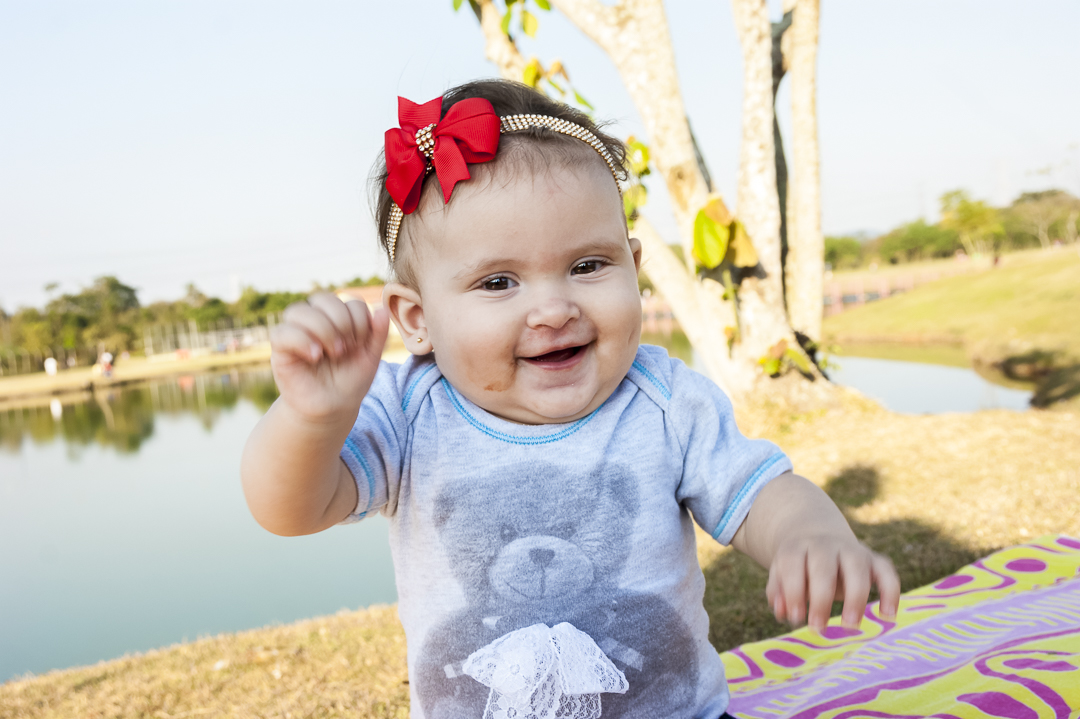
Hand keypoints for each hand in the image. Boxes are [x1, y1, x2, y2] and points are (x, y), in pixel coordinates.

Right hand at [269, 292, 389, 422]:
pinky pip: (281, 332)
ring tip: (333, 353)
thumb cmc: (350, 381)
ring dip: (322, 329)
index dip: (359, 319)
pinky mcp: (280, 350)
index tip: (360, 345)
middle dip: (341, 321)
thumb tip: (381, 309)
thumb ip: (378, 334)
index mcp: (338, 319)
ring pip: (298, 310)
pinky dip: (301, 340)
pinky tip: (315, 356)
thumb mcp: (370, 358)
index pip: (348, 301)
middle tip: (347, 348)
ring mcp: (295, 333)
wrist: (333, 408)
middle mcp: (314, 321)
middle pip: (322, 298)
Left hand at [766, 534, 899, 631]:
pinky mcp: (874, 560)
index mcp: (797, 547)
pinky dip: (891, 591)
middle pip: (824, 566)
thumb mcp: (781, 576)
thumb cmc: (797, 568)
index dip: (793, 591)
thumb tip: (784, 612)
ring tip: (850, 625)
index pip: (792, 563)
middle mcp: (825, 545)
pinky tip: (888, 615)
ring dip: (855, 596)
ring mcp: (852, 550)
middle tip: (817, 628)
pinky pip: (887, 571)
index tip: (796, 618)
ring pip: (857, 566)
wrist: (816, 537)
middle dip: (821, 598)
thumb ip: (778, 593)